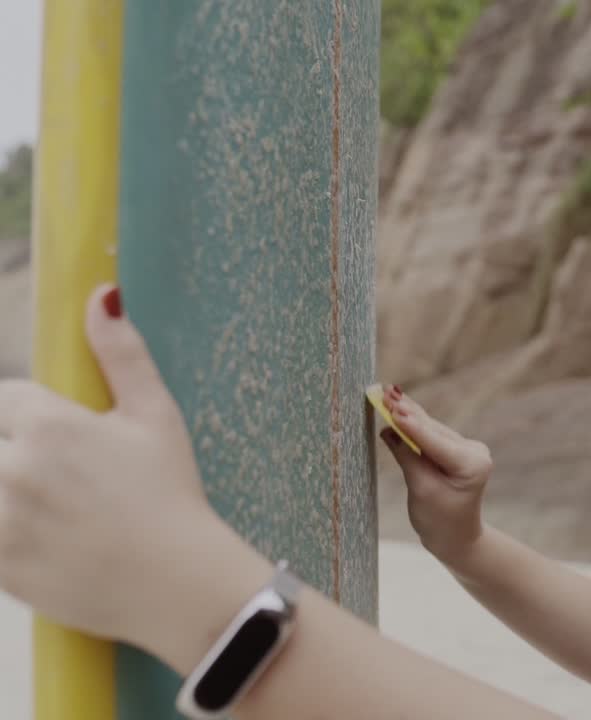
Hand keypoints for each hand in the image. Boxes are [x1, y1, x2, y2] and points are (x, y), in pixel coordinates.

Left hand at [0, 285, 225, 646]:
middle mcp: (16, 470)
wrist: (178, 584)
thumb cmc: (172, 497)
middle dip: (14, 454)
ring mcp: (2, 521)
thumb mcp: (157, 418)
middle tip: (54, 479)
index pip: (4, 399)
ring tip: (47, 506)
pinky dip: (6, 532)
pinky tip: (42, 537)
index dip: (26, 418)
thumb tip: (103, 296)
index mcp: (52, 427)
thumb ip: (122, 355)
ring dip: (8, 491)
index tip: (53, 441)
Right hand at [379, 386, 492, 566]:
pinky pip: (431, 435)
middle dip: (406, 411)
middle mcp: (474, 452)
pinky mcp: (456, 450)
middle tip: (384, 391)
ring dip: (407, 413)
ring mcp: (467, 449)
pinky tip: (396, 408)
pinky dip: (412, 425)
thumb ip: (408, 457)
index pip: (434, 442)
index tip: (391, 406)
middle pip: (432, 430)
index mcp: (471, 465)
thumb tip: (389, 429)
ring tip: (387, 394)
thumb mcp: (421, 490)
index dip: (410, 424)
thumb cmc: (439, 521)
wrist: (456, 537)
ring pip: (431, 429)